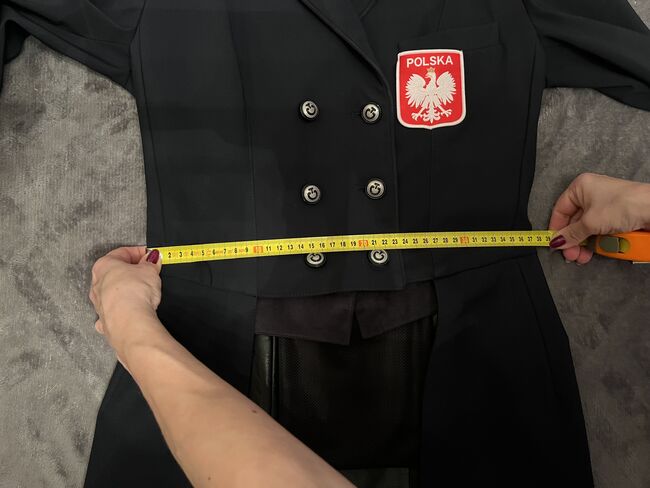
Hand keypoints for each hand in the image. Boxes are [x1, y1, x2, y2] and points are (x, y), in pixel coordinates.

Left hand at [88, 246, 162, 361]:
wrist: (130, 322)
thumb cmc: (133, 293)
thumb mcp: (149, 270)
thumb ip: (151, 262)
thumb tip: (152, 258)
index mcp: (104, 265)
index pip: (122, 252)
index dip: (139, 252)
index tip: (150, 255)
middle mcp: (97, 283)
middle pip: (115, 272)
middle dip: (132, 271)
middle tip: (148, 271)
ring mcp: (99, 303)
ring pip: (112, 291)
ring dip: (126, 289)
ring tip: (144, 291)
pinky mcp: (105, 320)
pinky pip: (113, 310)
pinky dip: (122, 309)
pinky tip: (132, 309)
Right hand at [548, 173, 649, 263]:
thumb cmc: (623, 205)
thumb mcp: (590, 222)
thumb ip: (571, 234)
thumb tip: (557, 242)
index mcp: (580, 187)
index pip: (560, 210)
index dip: (556, 228)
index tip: (555, 244)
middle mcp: (590, 194)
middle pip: (573, 221)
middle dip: (572, 240)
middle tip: (571, 255)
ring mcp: (603, 205)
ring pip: (586, 228)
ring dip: (583, 244)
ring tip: (583, 256)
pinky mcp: (615, 215)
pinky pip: (599, 230)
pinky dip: (596, 241)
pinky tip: (594, 250)